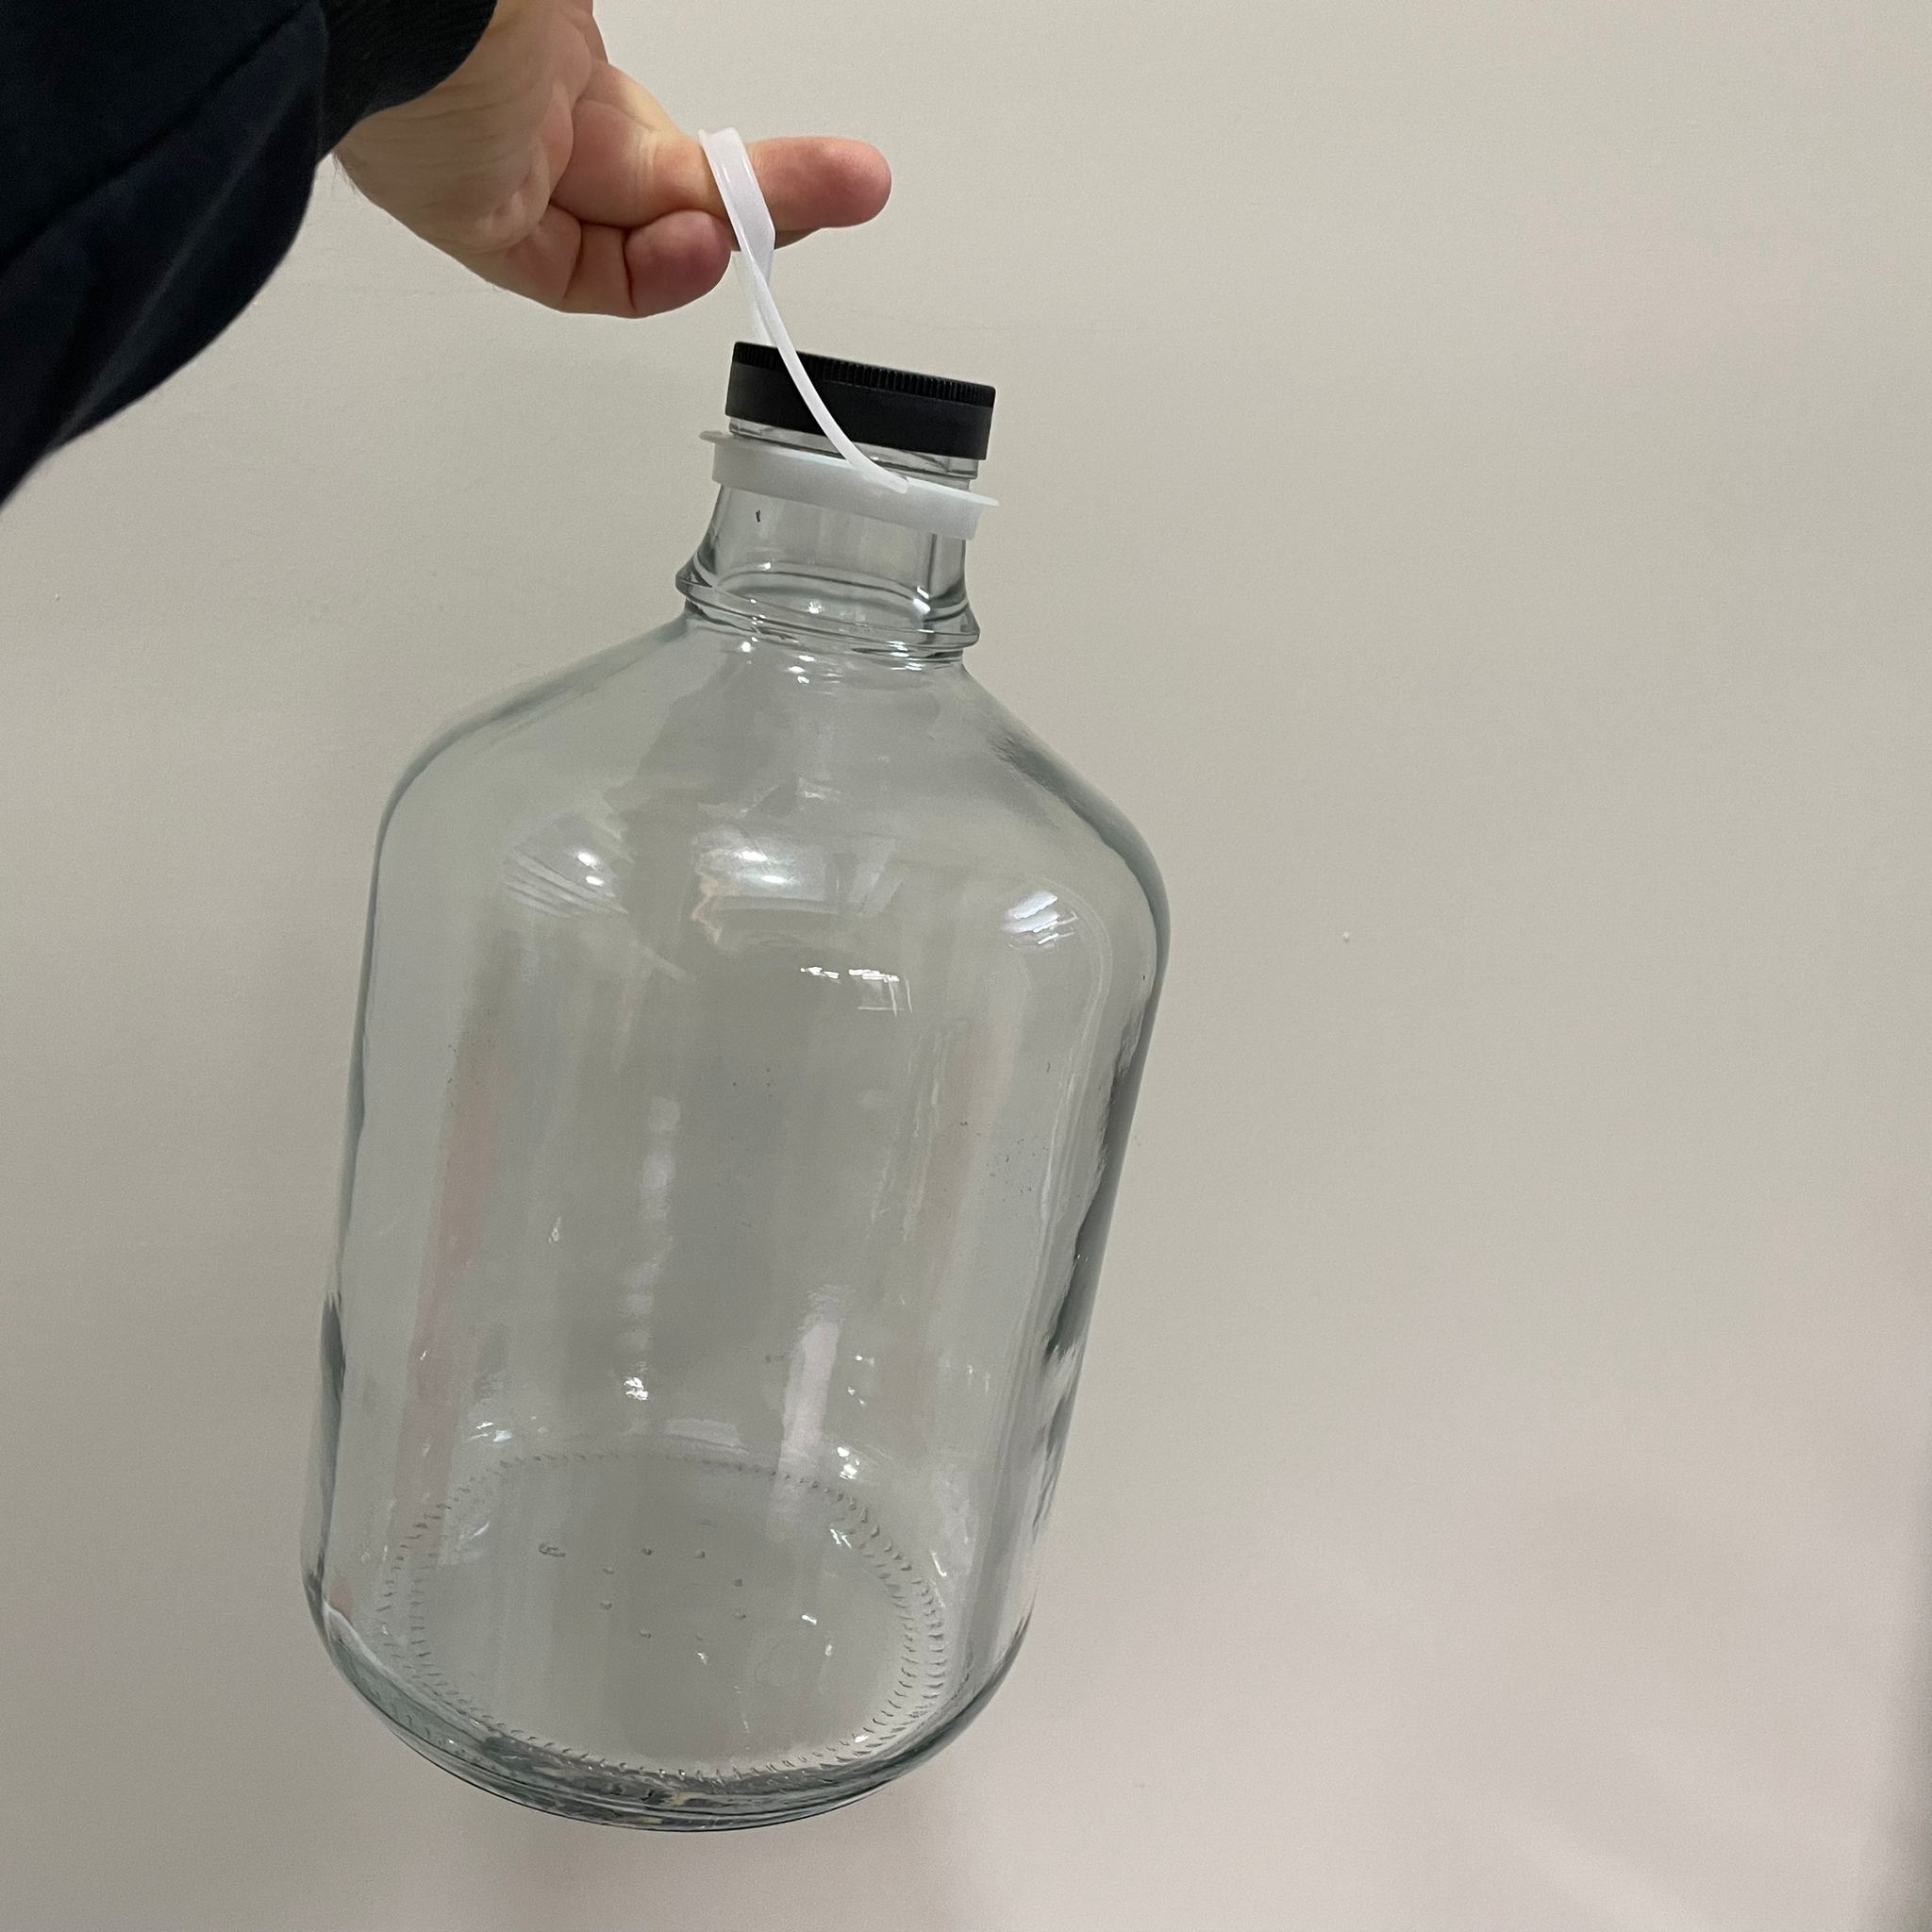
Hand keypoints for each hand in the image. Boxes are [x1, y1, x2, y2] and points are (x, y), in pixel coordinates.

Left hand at [335, 0, 890, 315]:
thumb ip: (605, 25)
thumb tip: (694, 169)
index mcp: (540, 41)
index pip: (639, 121)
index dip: (719, 154)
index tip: (785, 163)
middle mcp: (519, 106)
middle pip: (654, 176)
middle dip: (759, 192)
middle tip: (855, 182)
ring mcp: (499, 166)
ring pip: (637, 224)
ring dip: (742, 225)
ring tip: (851, 189)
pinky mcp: (477, 221)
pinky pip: (586, 274)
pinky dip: (661, 272)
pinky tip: (709, 242)